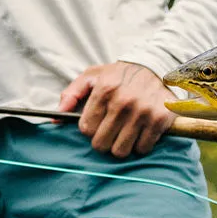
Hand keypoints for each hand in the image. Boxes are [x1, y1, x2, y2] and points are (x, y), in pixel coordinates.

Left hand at [59, 61, 174, 156]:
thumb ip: (71, 94)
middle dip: (103, 140)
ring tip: (123, 134)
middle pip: (101, 144)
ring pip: (120, 151)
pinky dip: (140, 145)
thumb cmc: (120, 75)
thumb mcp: (93, 76)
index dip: (89, 129)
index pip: (86, 129)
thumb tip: (57, 117)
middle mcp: (123, 102)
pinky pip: (143, 149)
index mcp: (105, 90)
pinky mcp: (160, 120)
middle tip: (109, 131)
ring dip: (120, 146)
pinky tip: (139, 133)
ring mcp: (143, 112)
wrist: (157, 66)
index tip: (96, 123)